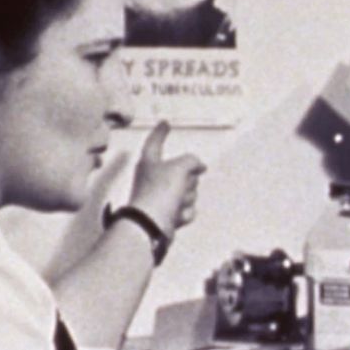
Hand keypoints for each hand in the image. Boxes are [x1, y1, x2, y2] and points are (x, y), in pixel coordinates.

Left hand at [125, 121, 205, 236]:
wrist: (151, 226)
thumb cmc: (158, 194)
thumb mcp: (179, 167)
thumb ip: (191, 160)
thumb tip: (199, 166)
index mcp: (149, 162)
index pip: (156, 141)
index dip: (161, 132)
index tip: (165, 123)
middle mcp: (154, 178)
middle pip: (184, 171)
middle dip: (188, 180)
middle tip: (179, 186)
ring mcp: (161, 196)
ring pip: (189, 191)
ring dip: (187, 198)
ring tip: (174, 204)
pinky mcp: (168, 213)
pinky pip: (188, 209)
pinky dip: (185, 213)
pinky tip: (175, 216)